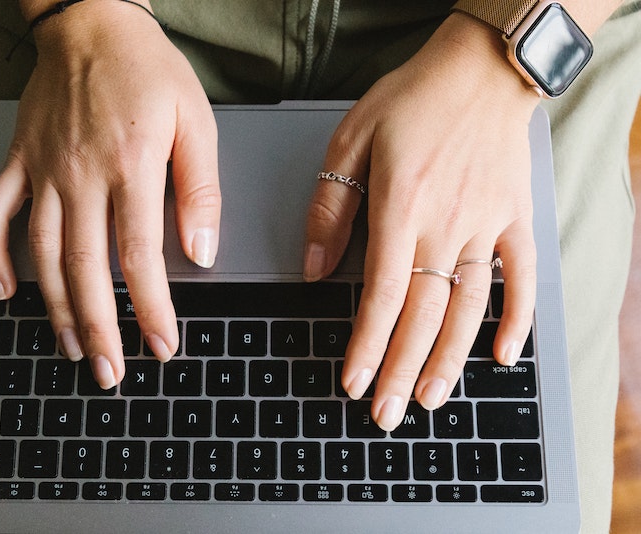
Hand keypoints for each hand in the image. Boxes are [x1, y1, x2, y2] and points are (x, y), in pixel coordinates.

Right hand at [0, 1, 220, 388]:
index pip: (141, 257)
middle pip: (87, 268)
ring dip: (56, 308)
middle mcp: (81, 175)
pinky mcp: (19, 161)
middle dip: (99, 327)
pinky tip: (5, 290)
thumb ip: (201, 190)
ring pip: (43, 253)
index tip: (161, 346)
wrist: (92, 22)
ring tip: (73, 347)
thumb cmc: (148, 70)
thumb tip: (203, 251)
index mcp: (131, 166)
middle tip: (111, 372)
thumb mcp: (196, 122)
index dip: (151, 309)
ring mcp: (43, 170)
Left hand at [303, 13, 539, 430]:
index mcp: (400, 209)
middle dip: (398, 369)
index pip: (380, 296)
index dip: (364, 345)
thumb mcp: (351, 141)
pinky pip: (521, 278)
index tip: (352, 382)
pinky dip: (516, 319)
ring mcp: (485, 227)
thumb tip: (313, 269)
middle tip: (384, 414)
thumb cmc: (413, 99)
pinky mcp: (514, 221)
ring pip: (467, 309)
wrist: (480, 70)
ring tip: (428, 399)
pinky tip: (504, 356)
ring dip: (448, 359)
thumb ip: (330, 208)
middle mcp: (444, 226)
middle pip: (421, 315)